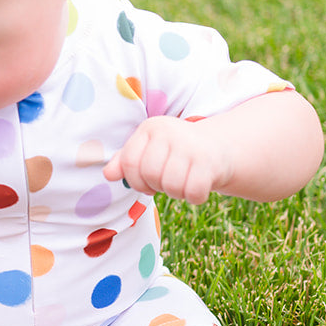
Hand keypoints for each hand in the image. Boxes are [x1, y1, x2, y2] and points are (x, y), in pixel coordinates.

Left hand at [104, 115, 229, 205]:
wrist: (217, 146)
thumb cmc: (173, 152)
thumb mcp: (148, 150)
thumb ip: (124, 161)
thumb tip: (108, 174)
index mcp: (150, 128)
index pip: (128, 161)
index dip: (134, 180)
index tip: (145, 182)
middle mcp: (169, 132)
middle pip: (150, 174)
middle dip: (156, 187)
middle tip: (166, 183)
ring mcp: (191, 145)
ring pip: (171, 185)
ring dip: (176, 193)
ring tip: (181, 183)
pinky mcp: (210, 161)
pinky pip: (194, 192)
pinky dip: (194, 197)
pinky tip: (197, 187)